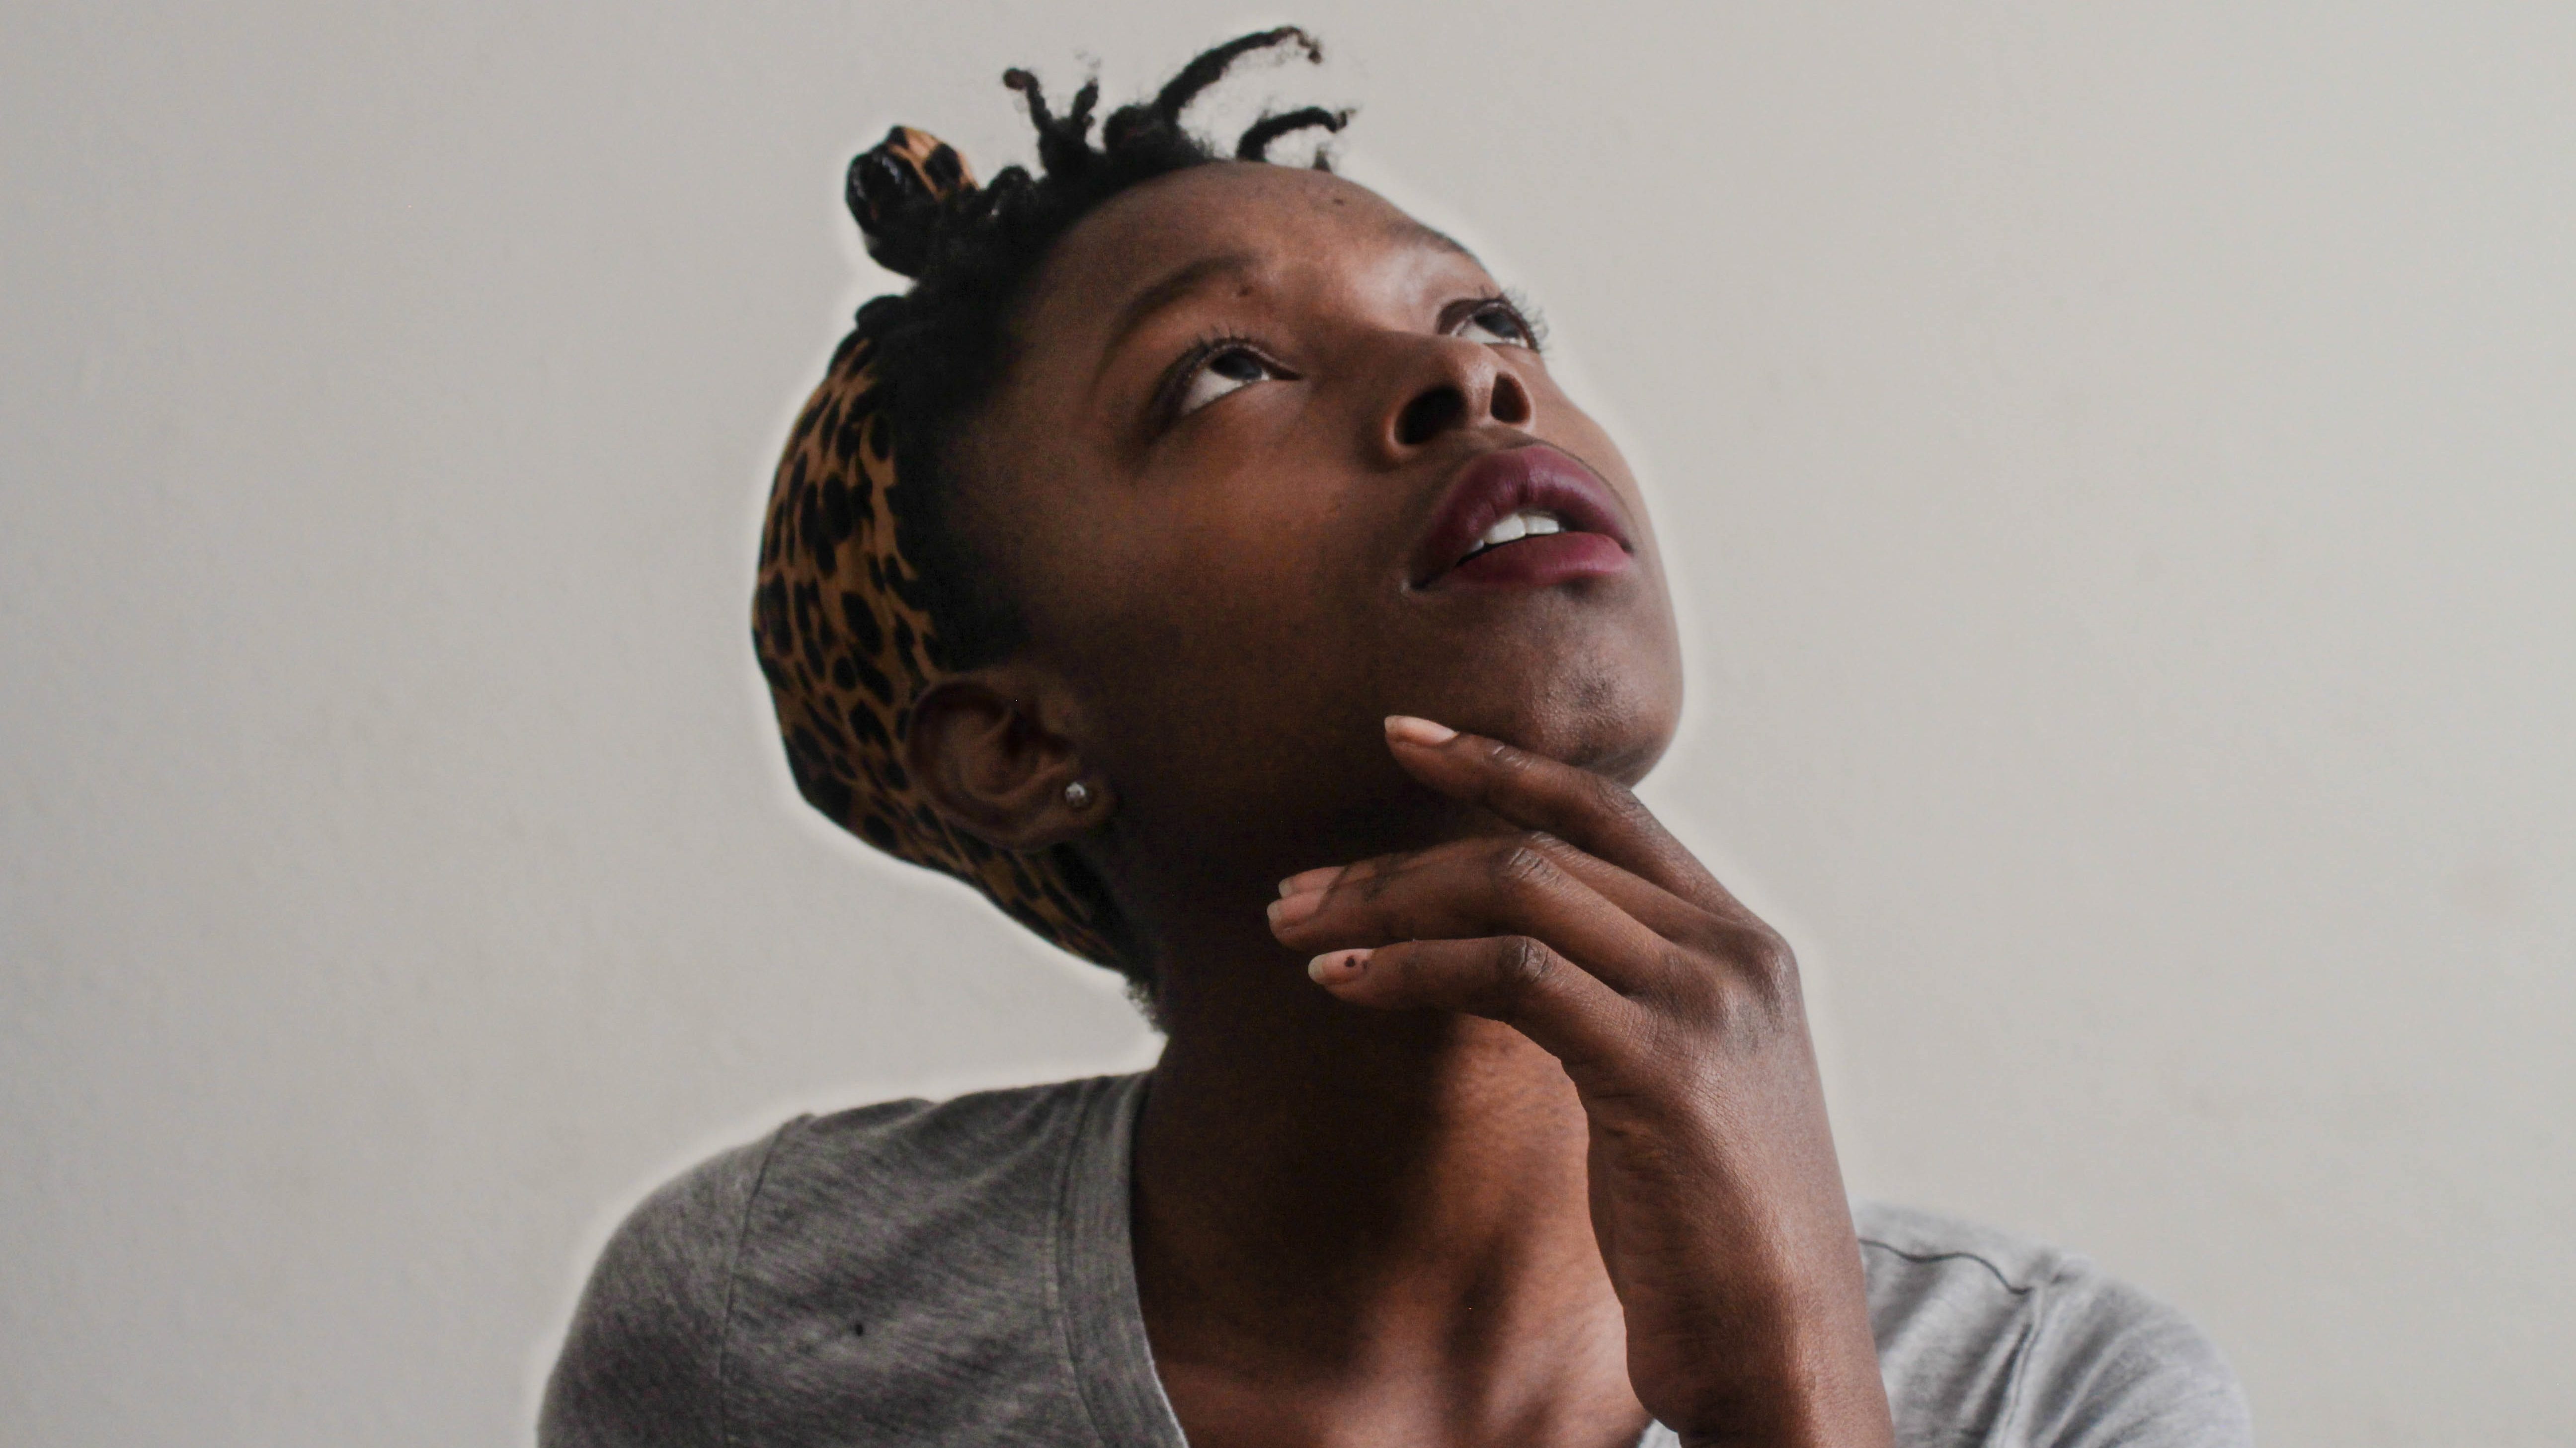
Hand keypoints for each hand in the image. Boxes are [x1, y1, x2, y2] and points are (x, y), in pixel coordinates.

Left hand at [1265, 716, 1893, 1447]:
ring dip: (1389, 903)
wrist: (1785, 1343)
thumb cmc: (1712, 1230)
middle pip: (1542, 845)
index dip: (1501, 764)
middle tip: (1297, 889)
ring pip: (1519, 889)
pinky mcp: (1660, 1069)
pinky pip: (1513, 975)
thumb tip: (1510, 954)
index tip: (1404, 738)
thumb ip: (1620, 1001)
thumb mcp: (1677, 1083)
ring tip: (1297, 931)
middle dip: (1403, 855)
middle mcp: (1732, 954)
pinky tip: (1348, 983)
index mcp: (1741, 946)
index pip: (1610, 810)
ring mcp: (1703, 1004)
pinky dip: (1415, 967)